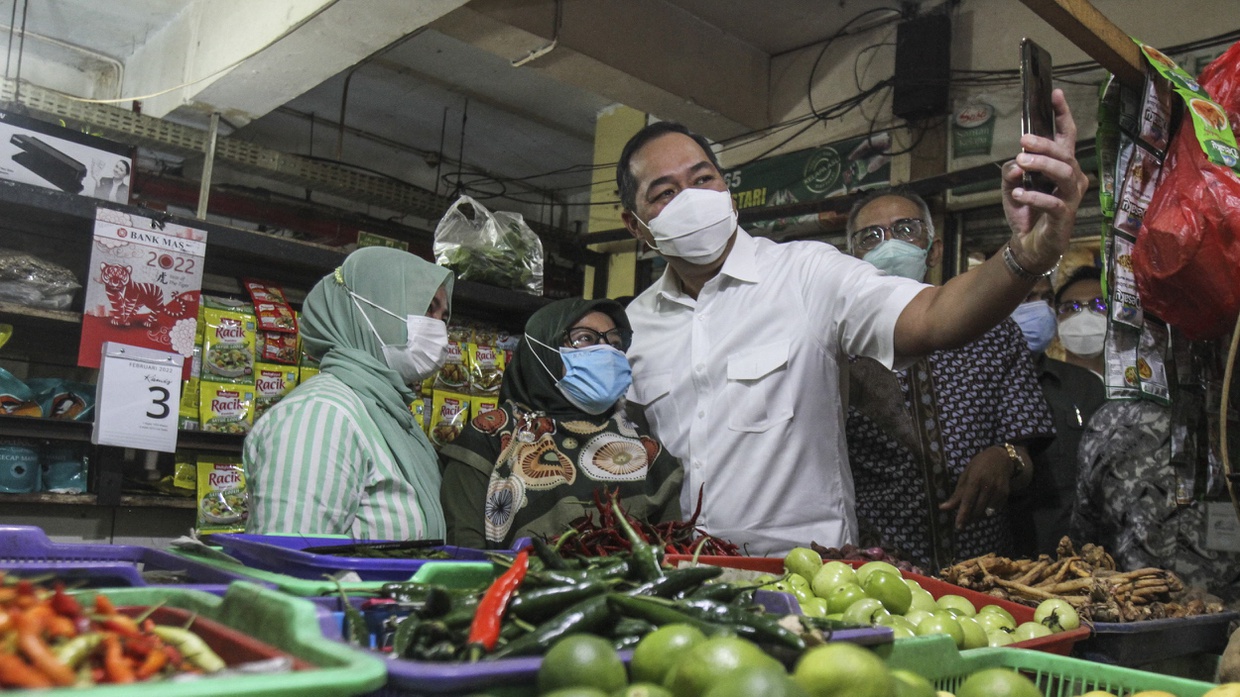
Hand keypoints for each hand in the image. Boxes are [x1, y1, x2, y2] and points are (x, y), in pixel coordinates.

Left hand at [939, 446, 1012, 529]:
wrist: (1001, 458)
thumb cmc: (979, 465)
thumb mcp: (965, 475)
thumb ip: (957, 494)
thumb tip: (943, 508)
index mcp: (975, 480)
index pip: (967, 501)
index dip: (962, 515)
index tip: (958, 526)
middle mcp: (988, 486)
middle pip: (978, 509)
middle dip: (969, 519)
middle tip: (962, 523)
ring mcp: (998, 491)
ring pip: (987, 512)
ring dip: (978, 517)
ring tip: (971, 516)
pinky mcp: (1005, 494)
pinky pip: (995, 509)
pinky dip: (987, 511)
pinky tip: (982, 507)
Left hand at [1001, 89, 1089, 273]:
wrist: (1029, 245)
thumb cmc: (1026, 212)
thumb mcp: (1012, 187)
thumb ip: (1012, 171)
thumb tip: (1016, 163)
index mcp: (1062, 166)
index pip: (1066, 136)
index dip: (1062, 114)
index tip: (1055, 93)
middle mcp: (1072, 178)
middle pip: (1065, 153)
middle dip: (1045, 144)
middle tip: (1023, 140)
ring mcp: (1071, 197)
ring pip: (1064, 173)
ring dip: (1042, 164)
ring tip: (1021, 162)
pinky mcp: (1065, 216)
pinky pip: (1053, 202)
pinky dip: (1034, 197)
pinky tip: (1019, 194)